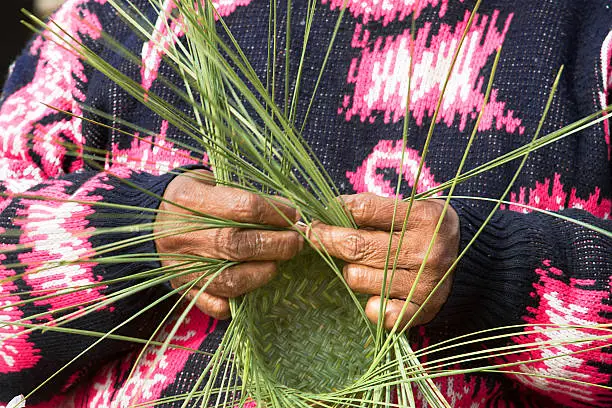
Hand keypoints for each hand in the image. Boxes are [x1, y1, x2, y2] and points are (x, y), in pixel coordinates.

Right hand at [155, 170, 302, 318]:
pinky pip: (215, 305)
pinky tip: (253, 285)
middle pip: (239, 245)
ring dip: (263, 273)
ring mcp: (182, 266)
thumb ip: (243, 195)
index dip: (276, 212)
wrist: (148, 222)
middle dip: (277, 245)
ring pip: (230, 280)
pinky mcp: (183, 289)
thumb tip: (287, 211)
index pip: (244, 207)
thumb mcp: (211, 182)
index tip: (294, 215)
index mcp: (190, 200)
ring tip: (277, 264)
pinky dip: (239, 300)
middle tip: (296, 243)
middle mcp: (183, 236)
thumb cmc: (192, 198)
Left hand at [308, 193, 458, 329]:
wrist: (472, 261)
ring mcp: (424, 283)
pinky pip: (378, 312)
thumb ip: (375, 209)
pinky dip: (370, 304)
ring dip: (351, 270)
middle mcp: (426, 251)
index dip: (337, 209)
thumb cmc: (428, 229)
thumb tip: (330, 210)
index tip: (321, 211)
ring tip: (363, 264)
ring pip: (357, 277)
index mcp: (424, 218)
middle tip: (312, 235)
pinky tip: (374, 295)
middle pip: (356, 246)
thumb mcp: (412, 208)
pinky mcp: (421, 310)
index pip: (365, 209)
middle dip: (326, 239)